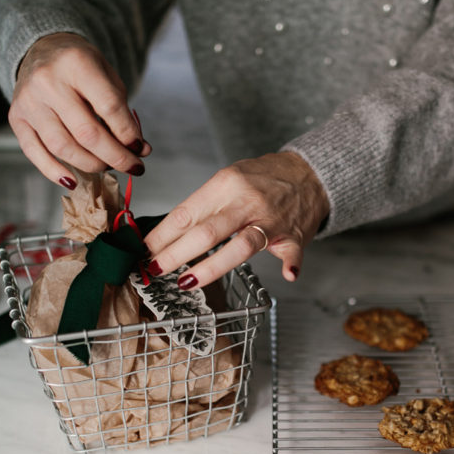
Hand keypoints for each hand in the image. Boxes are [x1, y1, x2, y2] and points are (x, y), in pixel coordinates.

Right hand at [8, 32, 150, 187]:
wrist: (42, 50)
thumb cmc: (81, 67)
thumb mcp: (108, 78)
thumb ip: (123, 113)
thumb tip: (139, 150)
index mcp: (76, 63)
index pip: (109, 107)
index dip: (128, 133)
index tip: (139, 149)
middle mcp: (48, 81)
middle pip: (87, 133)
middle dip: (115, 156)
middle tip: (132, 166)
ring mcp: (29, 101)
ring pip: (63, 147)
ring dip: (91, 165)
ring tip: (107, 166)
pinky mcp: (17, 118)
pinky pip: (34, 152)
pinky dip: (54, 171)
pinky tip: (73, 181)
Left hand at [143, 151, 329, 288]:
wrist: (309, 172)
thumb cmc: (263, 178)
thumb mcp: (229, 180)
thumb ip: (204, 205)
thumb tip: (167, 233)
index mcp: (225, 185)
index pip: (186, 213)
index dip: (161, 235)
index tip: (143, 251)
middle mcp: (246, 202)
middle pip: (205, 232)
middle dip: (174, 254)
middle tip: (154, 270)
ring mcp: (270, 220)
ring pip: (240, 245)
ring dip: (212, 267)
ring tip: (188, 282)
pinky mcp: (292, 235)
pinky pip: (292, 251)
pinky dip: (291, 263)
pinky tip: (287, 275)